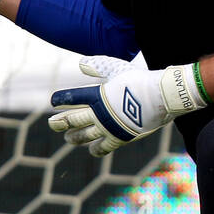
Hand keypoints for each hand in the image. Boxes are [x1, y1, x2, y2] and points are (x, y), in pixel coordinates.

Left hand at [49, 56, 209, 155]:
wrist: (161, 96)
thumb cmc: (140, 80)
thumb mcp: (117, 69)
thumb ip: (98, 66)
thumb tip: (81, 63)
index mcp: (97, 95)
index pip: (72, 98)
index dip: (61, 100)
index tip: (54, 101)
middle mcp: (99, 113)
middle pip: (74, 120)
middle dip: (61, 122)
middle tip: (52, 124)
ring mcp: (108, 128)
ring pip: (85, 136)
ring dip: (75, 137)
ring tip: (69, 138)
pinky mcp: (120, 138)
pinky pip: (104, 147)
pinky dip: (96, 149)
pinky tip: (92, 150)